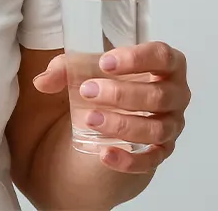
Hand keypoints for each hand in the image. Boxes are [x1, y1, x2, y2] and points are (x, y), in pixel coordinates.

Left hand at [33, 41, 189, 173]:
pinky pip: (151, 160)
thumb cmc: (108, 79)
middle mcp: (175, 95)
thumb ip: (64, 69)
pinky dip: (129, 160)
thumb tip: (42, 81)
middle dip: (122, 94)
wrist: (114, 110)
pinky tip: (104, 155)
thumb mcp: (85, 68)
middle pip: (159, 95)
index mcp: (164, 64)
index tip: (105, 63)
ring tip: (89, 120)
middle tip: (87, 91)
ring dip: (123, 125)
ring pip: (156, 128)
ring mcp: (171, 124)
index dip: (137, 58)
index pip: (163, 56)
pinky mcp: (161, 151)